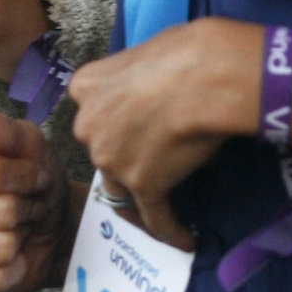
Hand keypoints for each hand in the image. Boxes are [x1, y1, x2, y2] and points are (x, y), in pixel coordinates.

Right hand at [0, 100, 78, 291]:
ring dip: (19, 240)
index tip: (33, 178)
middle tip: (25, 208)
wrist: (41, 229)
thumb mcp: (23, 144)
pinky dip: (10, 272)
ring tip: (14, 231)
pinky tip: (6, 260)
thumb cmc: (27, 180)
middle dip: (23, 210)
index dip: (23, 178)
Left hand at [68, 17, 260, 249]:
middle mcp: (87, 124)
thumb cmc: (185, 52)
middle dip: (125, 162)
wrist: (207, 74)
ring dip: (141, 203)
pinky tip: (185, 239)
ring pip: (122, 191)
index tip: (134, 136)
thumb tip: (164, 106)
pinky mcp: (142, 185)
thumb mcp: (144, 56)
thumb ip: (138, 84)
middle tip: (154, 171)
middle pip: (103, 152)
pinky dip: (170, 231)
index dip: (115, 127)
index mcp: (84, 86)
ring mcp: (111, 157)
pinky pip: (154, 217)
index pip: (94, 116)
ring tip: (162, 214)